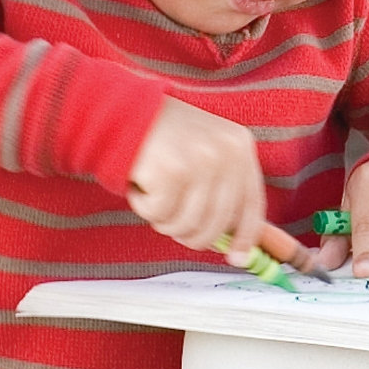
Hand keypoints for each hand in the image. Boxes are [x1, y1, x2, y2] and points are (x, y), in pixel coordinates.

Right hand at [128, 97, 275, 260]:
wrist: (117, 110)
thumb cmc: (159, 138)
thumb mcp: (204, 152)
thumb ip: (221, 188)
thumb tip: (234, 241)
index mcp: (240, 146)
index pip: (252, 205)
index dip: (245, 237)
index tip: (236, 258)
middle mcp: (227, 152)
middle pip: (219, 224)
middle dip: (191, 233)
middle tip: (169, 220)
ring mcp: (202, 161)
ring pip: (189, 225)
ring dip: (164, 220)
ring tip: (153, 194)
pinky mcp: (173, 172)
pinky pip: (161, 215)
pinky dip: (144, 207)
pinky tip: (140, 182)